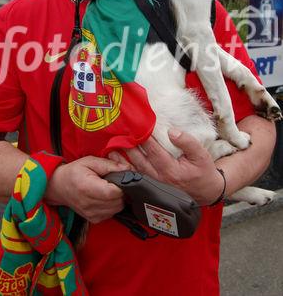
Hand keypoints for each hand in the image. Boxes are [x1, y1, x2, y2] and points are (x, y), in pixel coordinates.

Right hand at [46, 156, 131, 222]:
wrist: (59, 187)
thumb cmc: (74, 172)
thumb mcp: (90, 161)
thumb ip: (109, 165)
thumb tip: (127, 169)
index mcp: (87, 188)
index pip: (114, 192)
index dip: (121, 185)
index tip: (120, 178)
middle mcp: (89, 204)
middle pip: (118, 202)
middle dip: (121, 191)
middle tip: (114, 182)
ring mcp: (91, 214)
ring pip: (117, 209)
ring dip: (118, 199)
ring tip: (109, 188)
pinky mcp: (94, 219)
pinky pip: (112, 213)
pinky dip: (113, 205)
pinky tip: (105, 196)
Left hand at [109, 131, 223, 205]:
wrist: (206, 193)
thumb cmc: (203, 171)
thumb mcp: (201, 155)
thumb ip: (187, 142)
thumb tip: (171, 131)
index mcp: (171, 170)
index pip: (153, 150)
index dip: (143, 137)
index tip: (135, 125)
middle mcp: (160, 179)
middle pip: (140, 160)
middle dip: (128, 146)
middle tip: (118, 133)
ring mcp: (154, 185)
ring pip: (135, 169)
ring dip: (123, 158)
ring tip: (112, 146)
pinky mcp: (152, 188)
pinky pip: (136, 177)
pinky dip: (125, 169)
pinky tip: (116, 161)